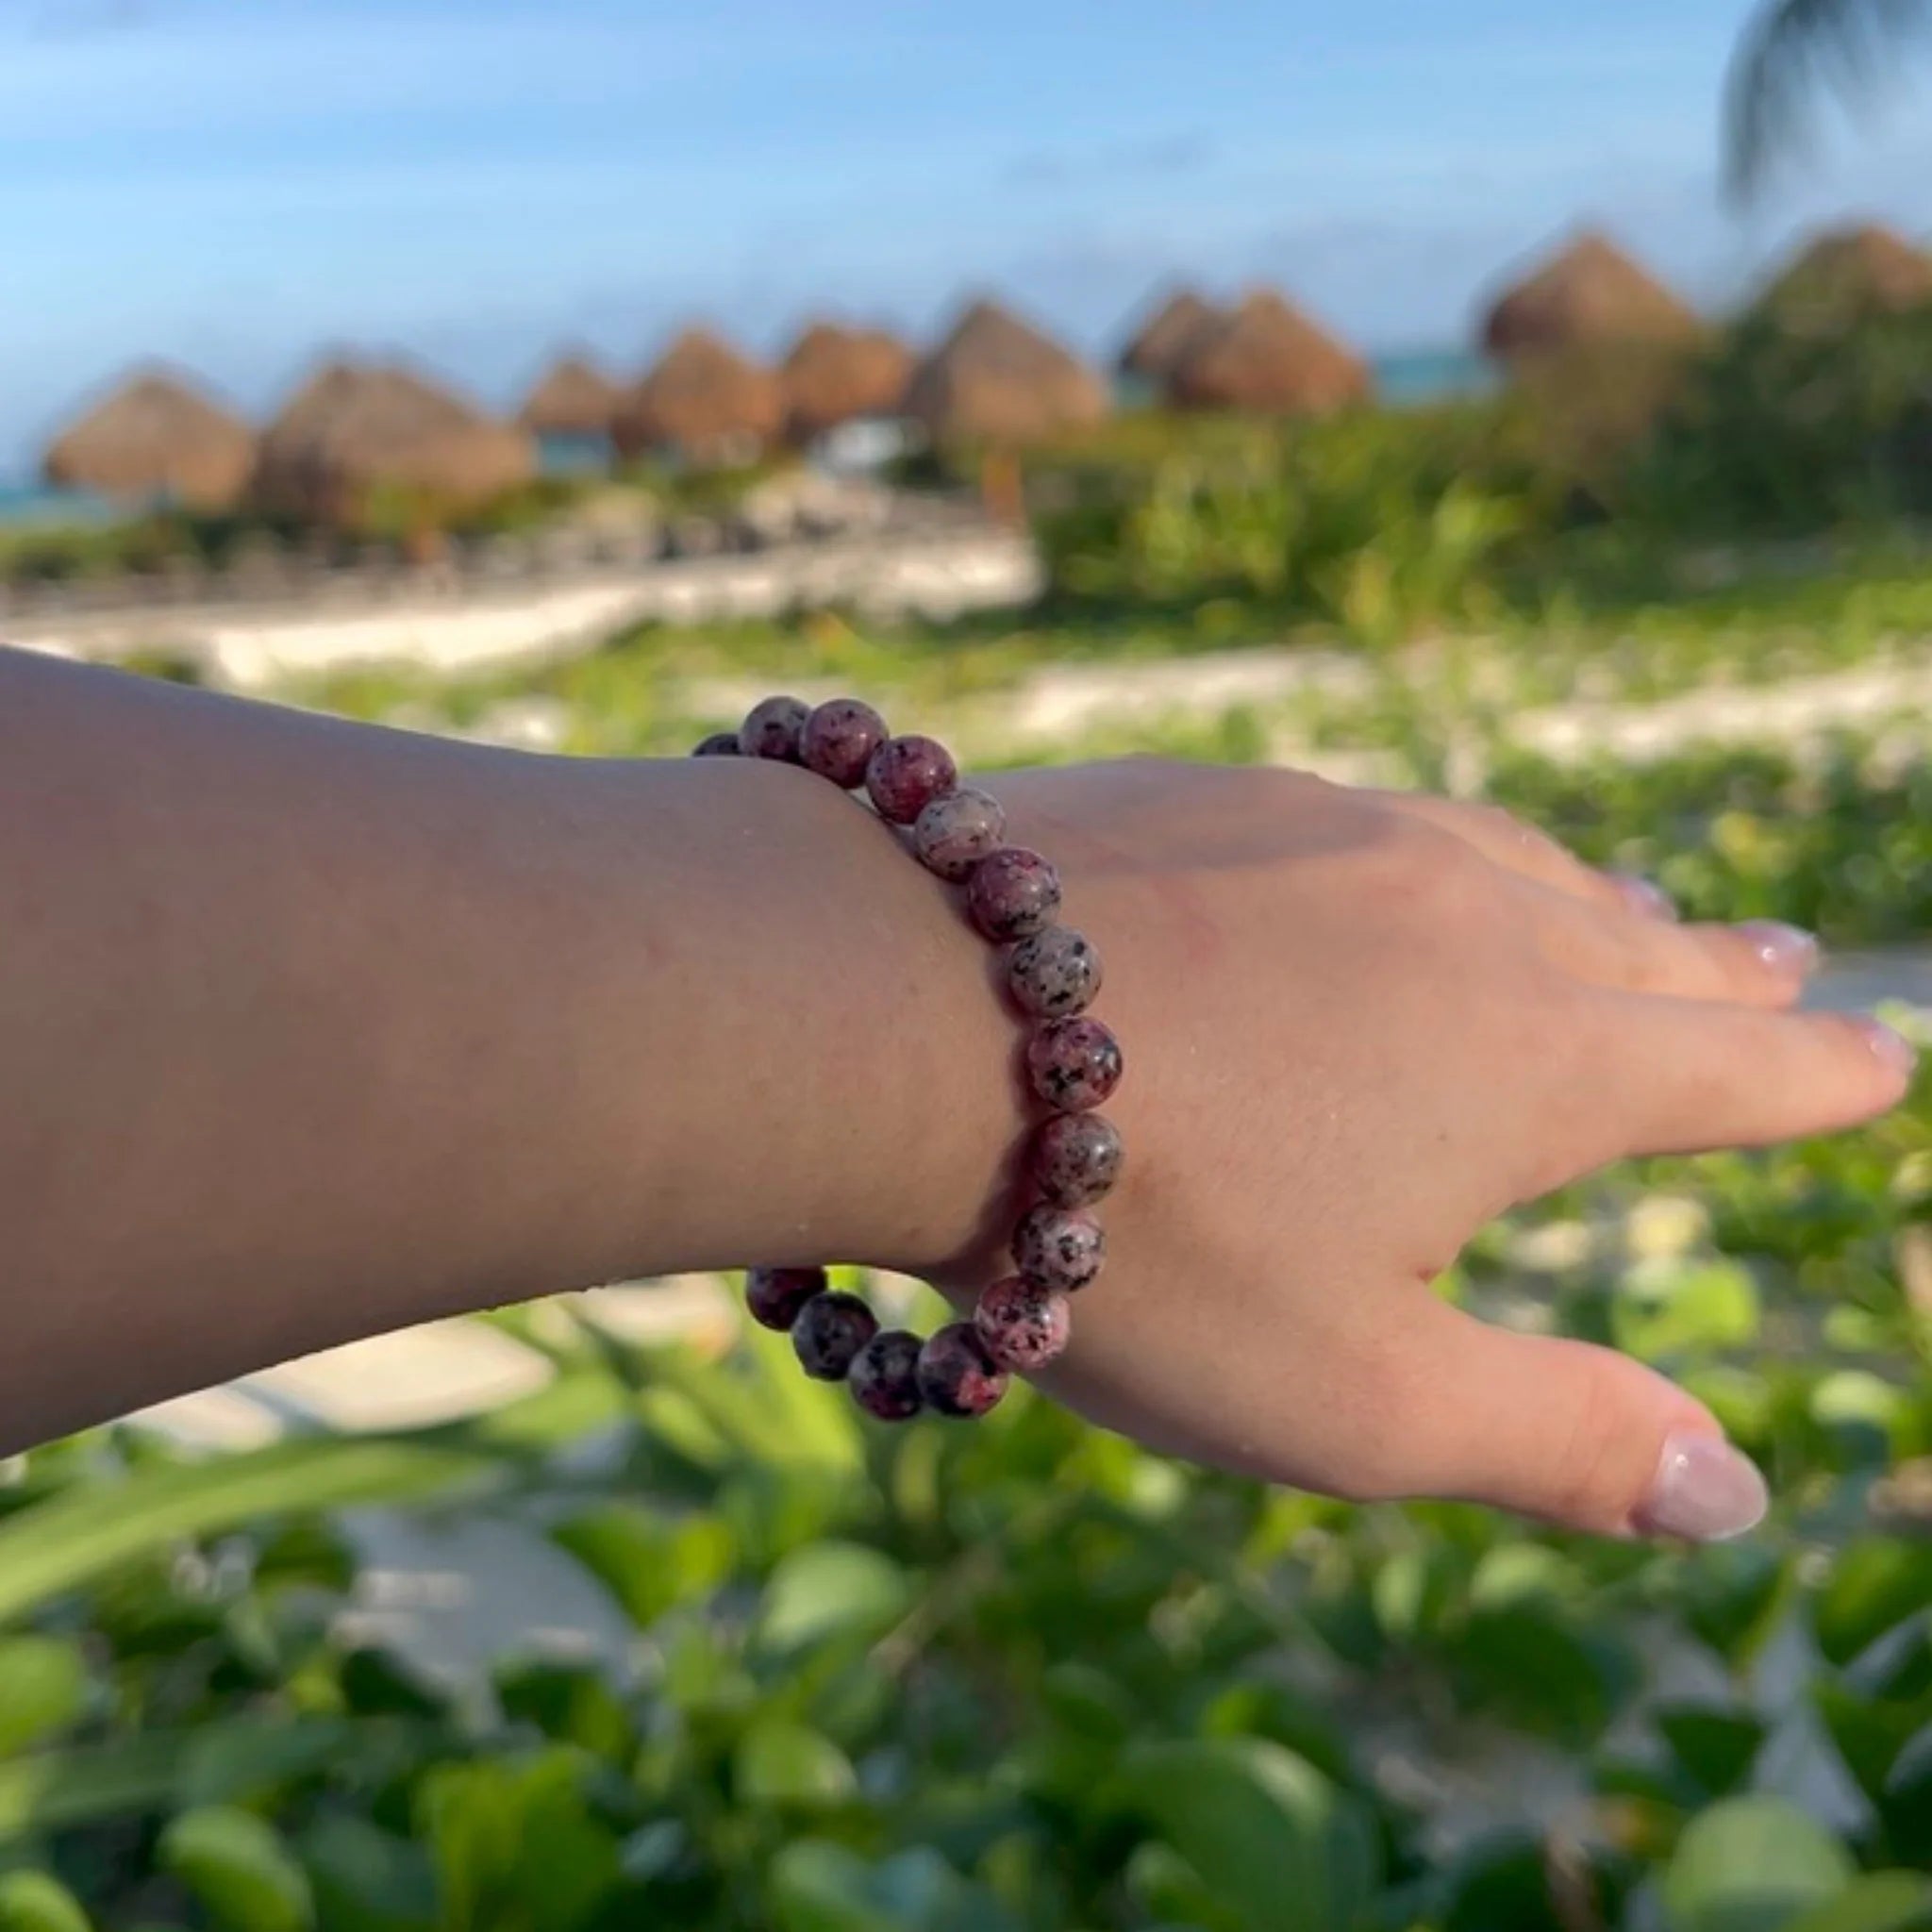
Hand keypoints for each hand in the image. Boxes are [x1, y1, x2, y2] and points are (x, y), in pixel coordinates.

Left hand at [903, 761, 1912, 1539]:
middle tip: (1775, 964)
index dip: (1817, 1079)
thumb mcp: (1352, 1399)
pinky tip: (1393, 865)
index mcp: (1533, 1062)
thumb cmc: (1131, 1233)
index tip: (1880, 1060)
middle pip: (1635, 946)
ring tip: (1626, 912)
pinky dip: (1429, 855)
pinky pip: (1371, 820)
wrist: (897, 1009)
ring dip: (1584, 899)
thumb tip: (1733, 1488)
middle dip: (1718, 975)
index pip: (1730, 1072)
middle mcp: (1464, 914)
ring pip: (1508, 864)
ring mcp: (1336, 827)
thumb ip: (1555, 1441)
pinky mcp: (1217, 786)